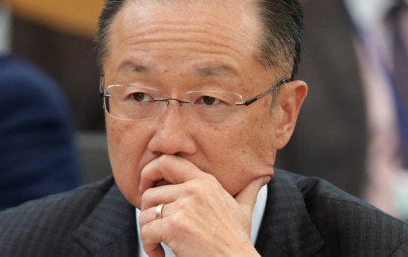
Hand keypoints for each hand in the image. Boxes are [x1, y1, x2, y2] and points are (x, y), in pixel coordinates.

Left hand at [138, 155, 269, 256]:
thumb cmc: (238, 241)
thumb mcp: (244, 211)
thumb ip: (248, 191)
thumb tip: (262, 177)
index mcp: (206, 182)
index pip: (167, 161)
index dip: (149, 172)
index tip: (146, 189)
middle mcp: (195, 190)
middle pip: (150, 192)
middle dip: (145, 212)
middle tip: (152, 226)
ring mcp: (185, 207)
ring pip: (145, 214)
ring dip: (146, 232)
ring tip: (158, 244)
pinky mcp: (175, 227)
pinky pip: (146, 231)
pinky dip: (148, 246)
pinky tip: (159, 254)